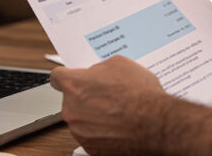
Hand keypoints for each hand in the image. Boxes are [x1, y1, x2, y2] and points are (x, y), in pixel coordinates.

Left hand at [49, 56, 169, 154]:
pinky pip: (91, 135)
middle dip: (86, 96)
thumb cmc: (139, 93)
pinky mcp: (89, 147)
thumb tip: (97, 73)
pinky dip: (101, 131)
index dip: (66, 76)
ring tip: (116, 112)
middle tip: (107, 95)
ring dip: (93, 115)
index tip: (73, 78)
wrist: (154, 123)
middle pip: (71, 99)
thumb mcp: (121, 64)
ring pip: (81, 119)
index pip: (57, 76)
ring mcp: (79, 130)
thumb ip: (100, 68)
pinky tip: (117, 125)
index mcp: (74, 85)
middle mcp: (71, 109)